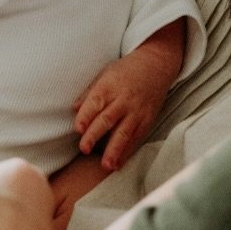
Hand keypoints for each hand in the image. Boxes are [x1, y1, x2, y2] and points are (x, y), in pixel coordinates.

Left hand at [73, 20, 184, 171]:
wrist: (156, 64)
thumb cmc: (126, 69)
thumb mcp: (105, 73)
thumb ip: (89, 93)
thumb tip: (74, 109)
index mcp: (109, 86)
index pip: (95, 102)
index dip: (86, 116)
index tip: (78, 129)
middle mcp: (123, 99)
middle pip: (107, 119)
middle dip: (95, 134)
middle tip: (84, 149)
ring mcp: (137, 110)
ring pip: (124, 132)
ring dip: (114, 150)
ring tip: (106, 165)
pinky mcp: (147, 119)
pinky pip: (137, 137)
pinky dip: (127, 151)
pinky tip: (119, 163)